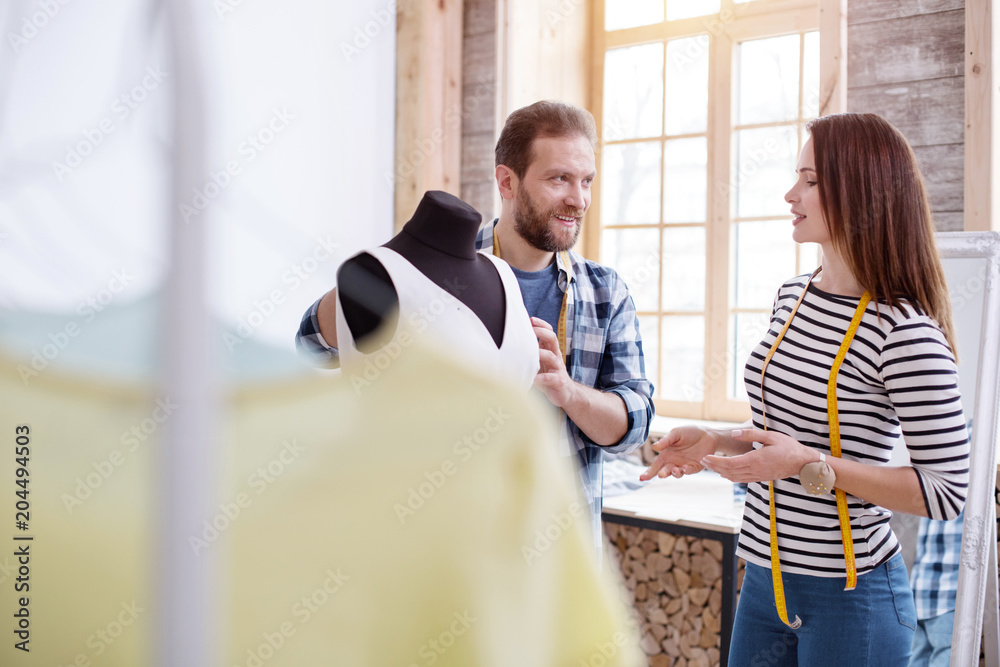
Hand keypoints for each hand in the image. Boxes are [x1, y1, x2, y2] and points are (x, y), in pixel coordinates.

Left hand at [531, 317, 575, 407]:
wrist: (565, 394)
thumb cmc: (548, 376)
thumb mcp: (540, 362)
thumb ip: (531, 352)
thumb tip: (511, 343)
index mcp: (550, 350)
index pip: (549, 332)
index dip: (541, 324)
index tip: (530, 319)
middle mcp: (555, 356)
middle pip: (552, 338)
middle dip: (542, 332)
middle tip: (531, 330)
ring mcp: (558, 368)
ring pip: (552, 356)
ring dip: (541, 353)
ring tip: (531, 354)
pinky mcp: (559, 381)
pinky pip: (550, 378)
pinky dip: (540, 378)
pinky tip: (532, 380)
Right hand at [640, 426, 719, 480]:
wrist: (707, 434)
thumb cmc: (689, 432)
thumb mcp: (676, 433)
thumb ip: (666, 440)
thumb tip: (654, 447)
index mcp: (666, 455)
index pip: (655, 466)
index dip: (648, 472)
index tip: (642, 478)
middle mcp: (673, 462)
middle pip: (665, 471)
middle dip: (662, 474)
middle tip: (661, 474)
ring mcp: (684, 466)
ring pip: (677, 473)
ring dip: (675, 473)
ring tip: (675, 470)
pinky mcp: (695, 467)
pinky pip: (689, 471)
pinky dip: (687, 470)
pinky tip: (685, 467)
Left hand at [701, 428, 817, 482]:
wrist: (803, 463)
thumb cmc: (788, 447)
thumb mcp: (770, 436)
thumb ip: (750, 434)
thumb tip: (734, 433)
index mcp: (756, 460)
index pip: (730, 463)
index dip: (716, 461)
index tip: (705, 457)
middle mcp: (755, 470)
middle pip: (729, 472)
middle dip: (714, 467)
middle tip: (702, 461)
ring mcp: (758, 476)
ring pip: (734, 477)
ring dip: (721, 472)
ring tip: (710, 466)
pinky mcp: (760, 478)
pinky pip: (742, 479)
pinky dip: (731, 476)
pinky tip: (725, 473)